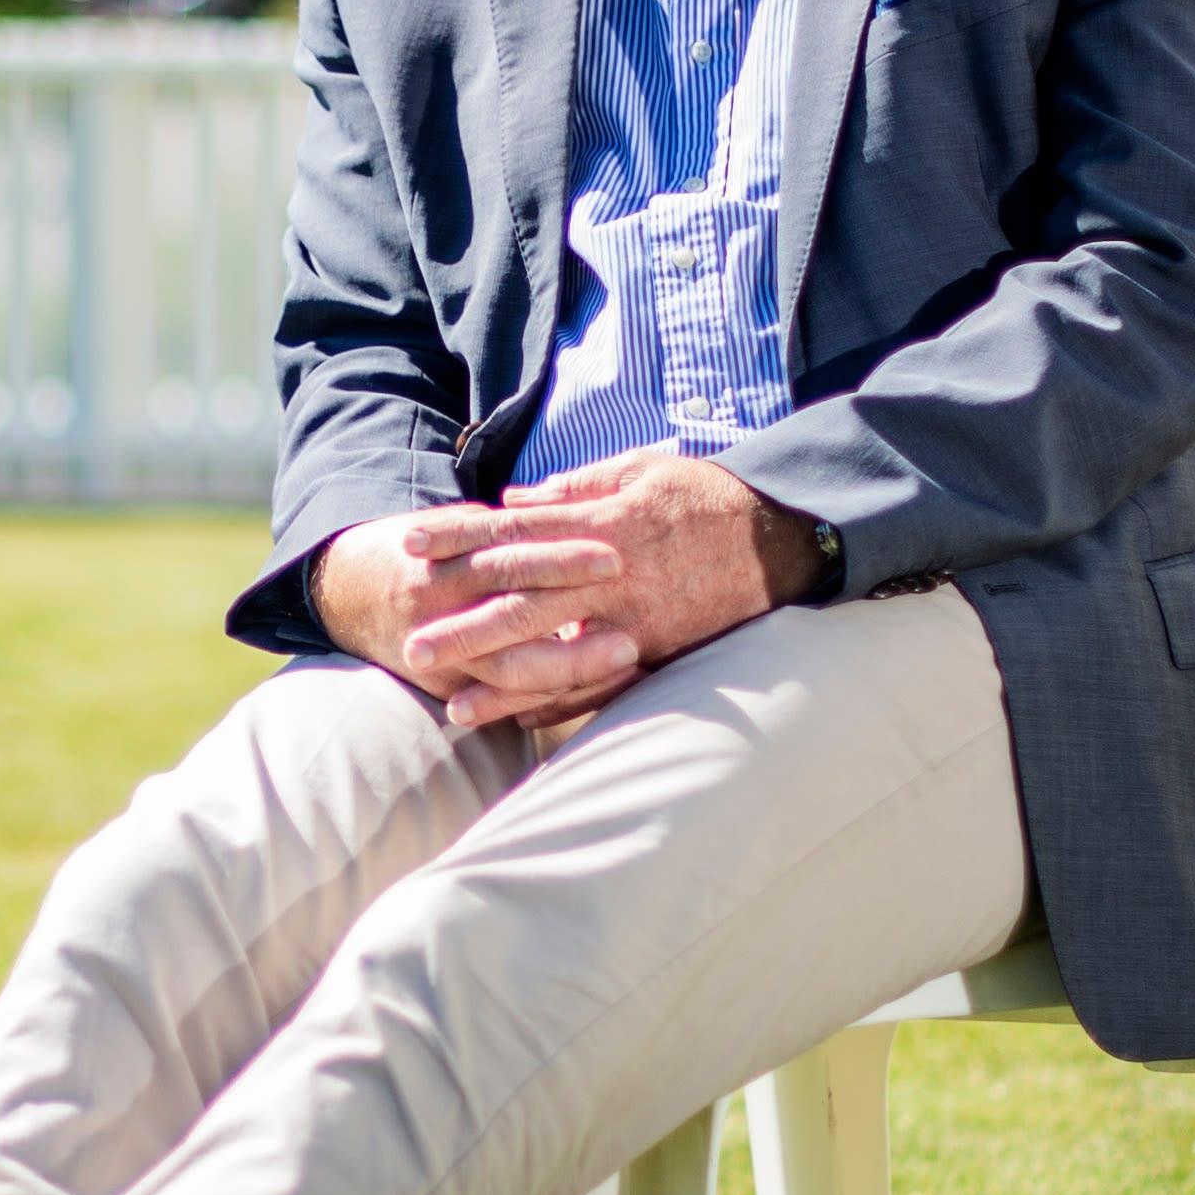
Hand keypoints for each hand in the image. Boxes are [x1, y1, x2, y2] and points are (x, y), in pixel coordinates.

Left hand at [314, 448, 823, 729]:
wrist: (785, 539)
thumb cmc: (709, 497)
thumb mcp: (644, 470)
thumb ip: (579, 486)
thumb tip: (517, 500)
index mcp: (601, 522)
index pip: (514, 529)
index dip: (458, 535)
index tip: (409, 542)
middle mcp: (610, 575)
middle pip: (522, 600)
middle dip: (464, 625)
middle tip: (409, 646)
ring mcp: (634, 620)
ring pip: (556, 656)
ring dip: (503, 684)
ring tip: (452, 709)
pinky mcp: (659, 652)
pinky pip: (603, 687)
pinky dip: (562, 706)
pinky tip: (520, 724)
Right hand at [314, 501, 637, 728]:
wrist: (345, 595)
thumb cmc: (417, 552)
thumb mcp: (448, 525)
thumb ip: (499, 526)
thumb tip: (556, 506)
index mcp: (441, 560)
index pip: (509, 556)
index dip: (562, 557)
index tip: (614, 555)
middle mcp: (436, 609)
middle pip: (514, 615)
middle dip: (577, 619)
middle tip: (635, 619)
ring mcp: (439, 655)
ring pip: (510, 669)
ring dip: (572, 668)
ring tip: (628, 658)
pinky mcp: (443, 688)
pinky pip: (500, 700)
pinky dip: (546, 699)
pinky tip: (593, 692)